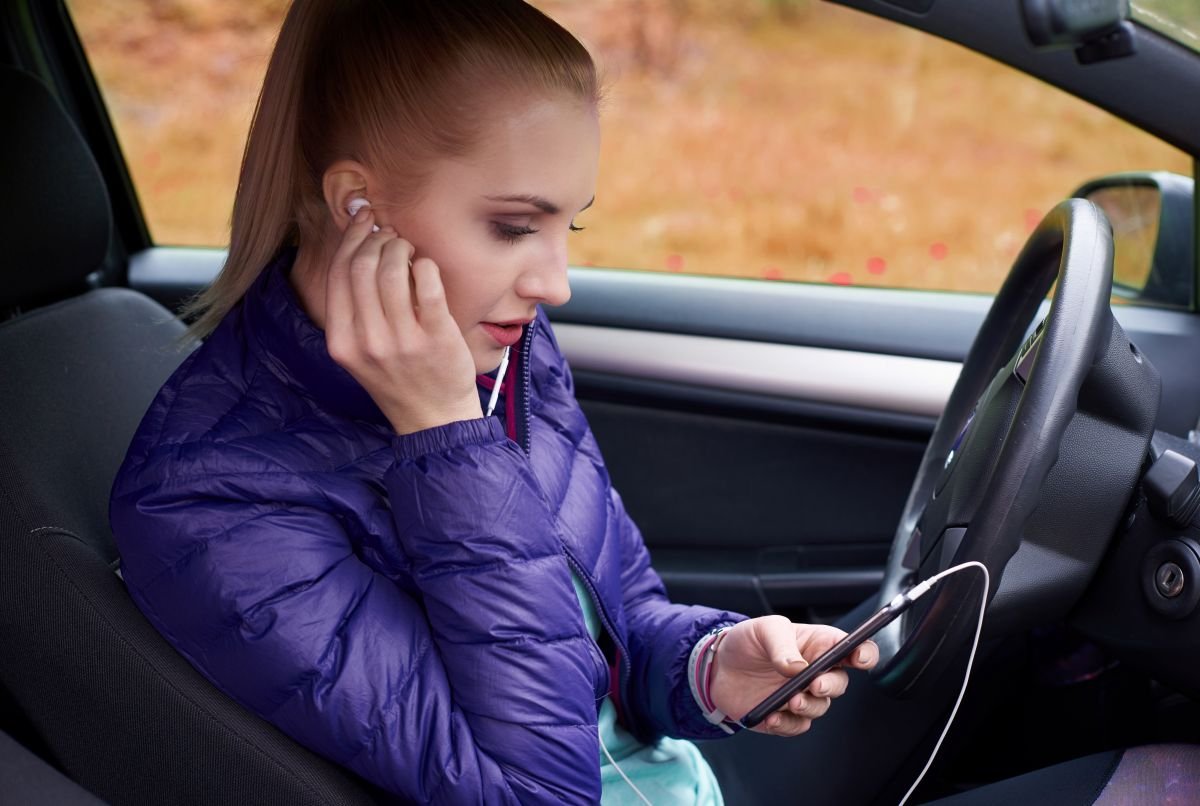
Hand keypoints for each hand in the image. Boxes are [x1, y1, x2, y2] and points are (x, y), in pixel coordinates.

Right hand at [324, 207, 480, 433]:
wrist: (434, 419)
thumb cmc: (398, 377)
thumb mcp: (361, 351)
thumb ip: (356, 308)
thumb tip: (359, 246)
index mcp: (342, 342)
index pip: (339, 275)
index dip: (351, 239)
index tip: (364, 221)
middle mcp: (367, 341)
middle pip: (362, 267)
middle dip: (376, 240)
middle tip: (391, 236)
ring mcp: (402, 341)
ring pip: (393, 271)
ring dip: (401, 248)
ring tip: (409, 250)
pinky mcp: (436, 338)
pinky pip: (428, 284)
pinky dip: (426, 265)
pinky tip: (426, 267)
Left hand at [708, 615, 877, 736]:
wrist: (718, 667)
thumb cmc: (746, 642)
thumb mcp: (763, 630)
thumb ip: (782, 645)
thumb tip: (798, 668)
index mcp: (818, 644)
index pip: (853, 649)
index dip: (864, 653)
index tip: (859, 658)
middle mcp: (815, 672)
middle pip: (840, 682)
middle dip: (831, 685)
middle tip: (814, 684)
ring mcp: (802, 695)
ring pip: (820, 706)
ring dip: (808, 705)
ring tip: (789, 700)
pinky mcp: (786, 716)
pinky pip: (797, 725)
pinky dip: (787, 723)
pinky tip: (772, 715)